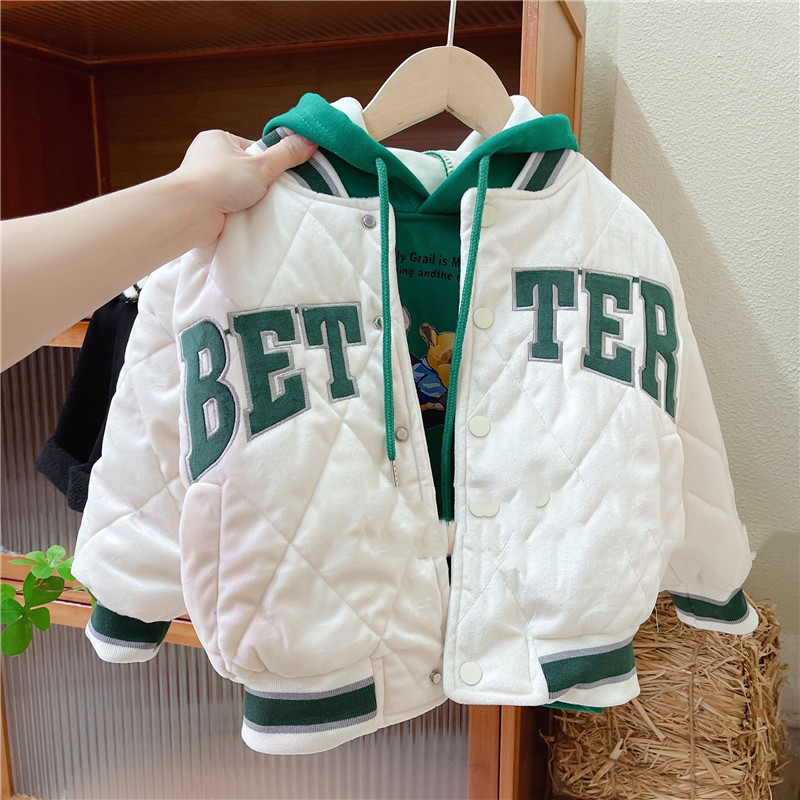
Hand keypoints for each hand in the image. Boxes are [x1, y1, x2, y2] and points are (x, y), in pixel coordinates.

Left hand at [175, 129, 317, 246]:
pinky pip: (230, 206)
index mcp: (217, 139)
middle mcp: (208, 158)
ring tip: (258, 206)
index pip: (253, 148)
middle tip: (271, 192)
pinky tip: (247, 217)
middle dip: (260, 184)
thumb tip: (310, 141)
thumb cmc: (218, 180)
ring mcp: (205, 182)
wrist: (190, 212)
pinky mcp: (205, 205)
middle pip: (247, 171)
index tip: (278, 174)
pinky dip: (240, 213)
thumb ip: (286, 155)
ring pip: (239, 190)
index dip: (268, 162)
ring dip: (250, 200)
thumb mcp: (261, 165)